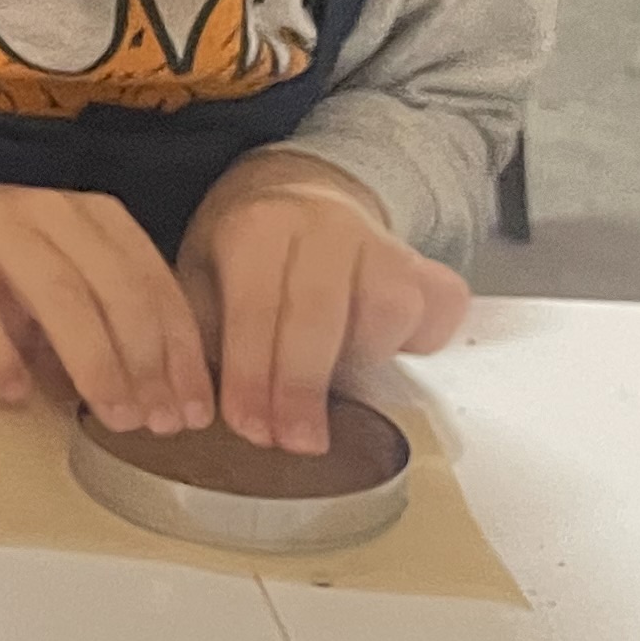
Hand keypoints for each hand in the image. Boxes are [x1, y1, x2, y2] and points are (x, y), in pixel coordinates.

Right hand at [0, 159, 213, 434]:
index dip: (179, 352)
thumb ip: (94, 318)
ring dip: (92, 363)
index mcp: (90, 216)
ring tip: (106, 416)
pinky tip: (14, 392)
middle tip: (153, 423)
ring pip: (59, 296)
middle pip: (115, 290)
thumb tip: (149, 397)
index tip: (191, 410)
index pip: (153, 284)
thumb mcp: (49, 277)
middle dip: (145, 363)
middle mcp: (48, 210)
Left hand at [178, 152, 467, 452]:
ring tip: (337, 392)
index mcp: (259, 226)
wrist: (299, 199)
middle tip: (295, 442)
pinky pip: (439, 307)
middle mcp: (326, 225)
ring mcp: (384, 240)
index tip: (250, 428)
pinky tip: (386, 360)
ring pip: (392, 308)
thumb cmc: (244, 256)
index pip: (256, 307)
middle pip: (323, 313)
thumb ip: (204, 337)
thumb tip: (200, 409)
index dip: (253, 374)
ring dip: (365, 361)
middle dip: (305, 387)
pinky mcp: (425, 261)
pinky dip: (421, 341)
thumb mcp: (203, 280)